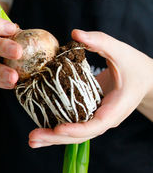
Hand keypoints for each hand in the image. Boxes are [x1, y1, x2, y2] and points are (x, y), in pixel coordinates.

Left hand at [29, 29, 152, 147]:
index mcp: (116, 108)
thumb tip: (75, 33)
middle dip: (56, 138)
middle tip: (32, 139)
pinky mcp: (89, 115)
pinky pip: (73, 126)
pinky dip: (57, 131)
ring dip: (53, 139)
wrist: (146, 78)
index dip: (77, 129)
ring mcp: (97, 119)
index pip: (97, 124)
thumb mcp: (120, 51)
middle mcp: (105, 119)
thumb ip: (99, 42)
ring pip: (75, 135)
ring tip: (31, 140)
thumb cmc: (134, 65)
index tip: (58, 129)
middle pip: (80, 135)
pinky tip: (39, 132)